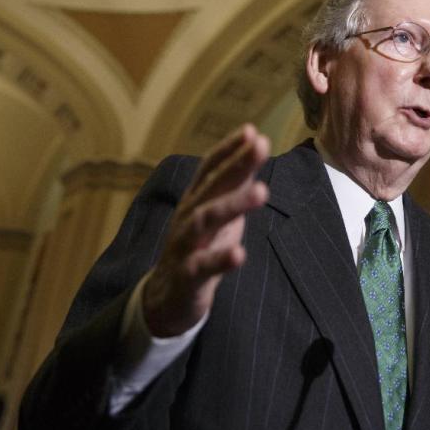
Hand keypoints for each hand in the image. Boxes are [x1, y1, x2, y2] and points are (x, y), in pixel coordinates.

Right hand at [143, 124, 269, 336]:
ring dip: (233, 204)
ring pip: (205, 220)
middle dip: (236, 164)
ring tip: (262, 190)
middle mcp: (188, 217)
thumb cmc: (200, 247)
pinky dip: (221, 260)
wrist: (167, 298)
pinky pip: (202, 266)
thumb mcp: (217, 212)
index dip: (229, 148)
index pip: (210, 167)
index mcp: (196, 200)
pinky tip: (240, 253)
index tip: (253, 131)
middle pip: (211, 186)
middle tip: (262, 145)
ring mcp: (185, 246)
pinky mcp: (187, 277)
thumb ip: (234, 182)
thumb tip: (256, 145)